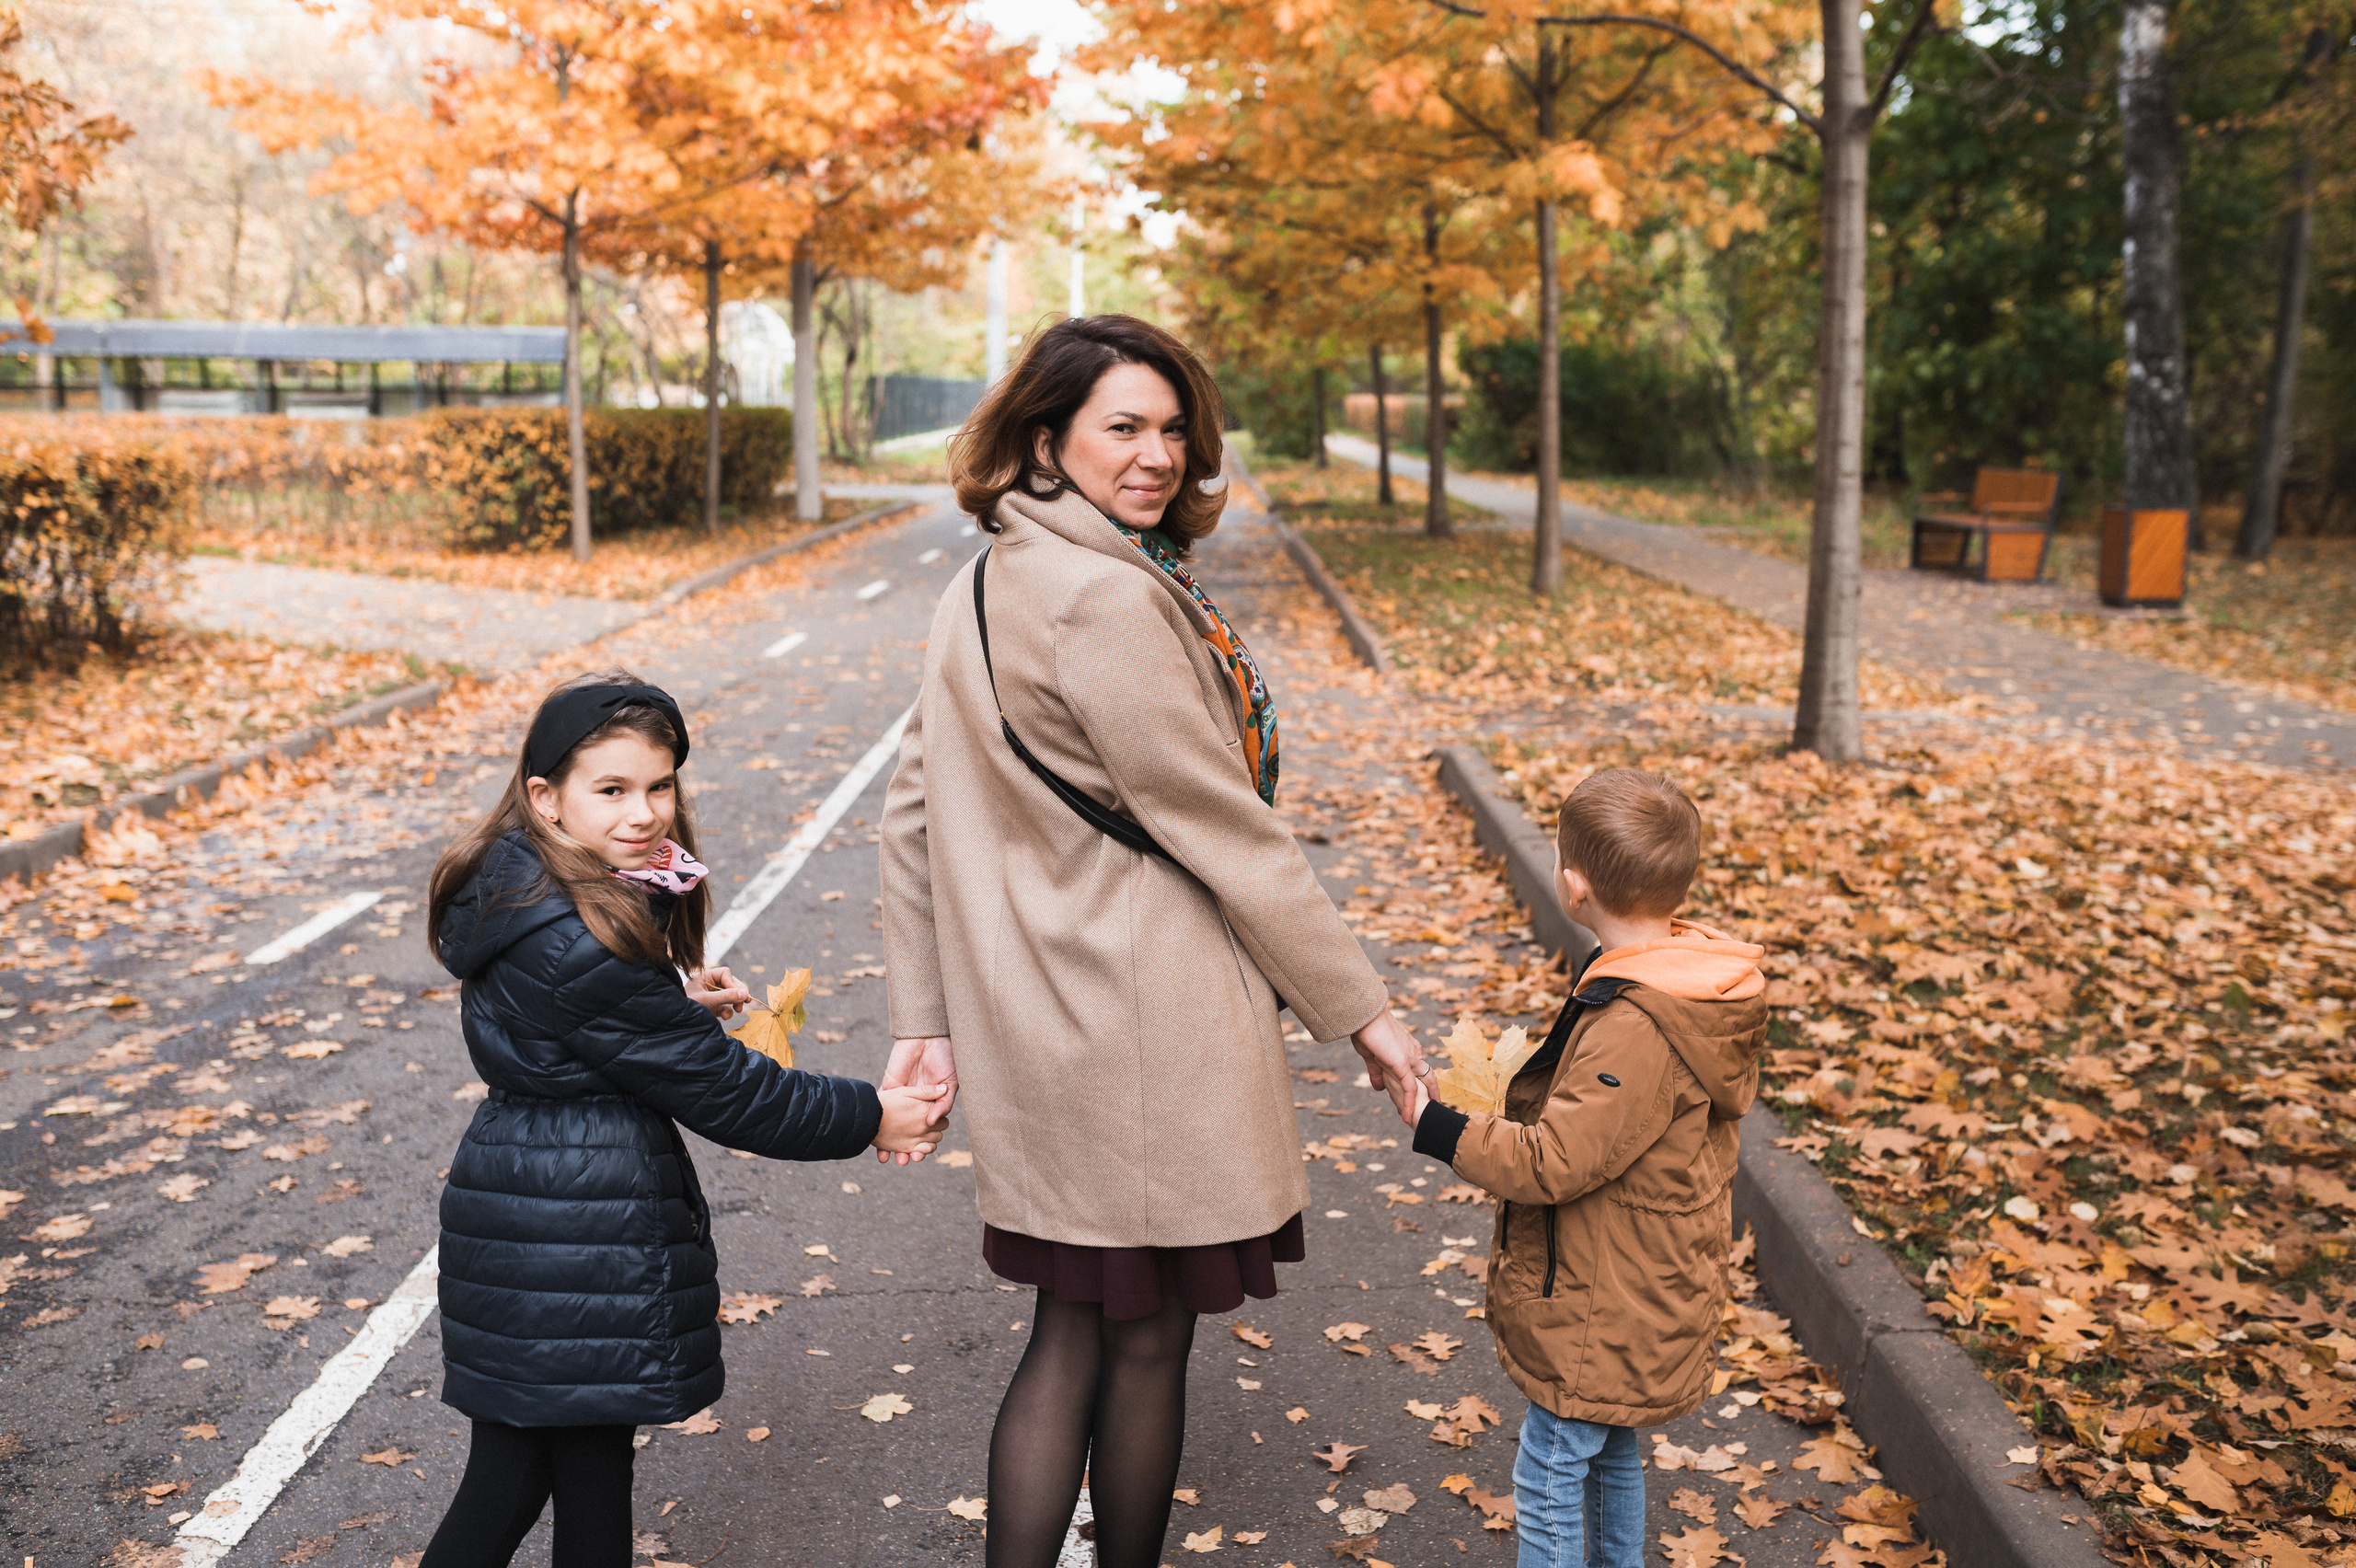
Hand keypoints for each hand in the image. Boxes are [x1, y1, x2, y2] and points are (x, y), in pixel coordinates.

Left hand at [687, 966, 751, 1020]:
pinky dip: (728, 1011)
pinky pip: (726, 1006)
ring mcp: (711, 996)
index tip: (737, 995)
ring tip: (738, 1010)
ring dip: (735, 1003)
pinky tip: (725, 1016)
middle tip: (745, 1001)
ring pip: (730, 995)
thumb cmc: (687, 1007)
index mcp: (704, 977)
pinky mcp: (712, 1007)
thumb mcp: (707, 1000)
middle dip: (738, 993)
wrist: (674, 1023)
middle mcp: (708, 985)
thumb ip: (726, 996)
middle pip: (731, 984)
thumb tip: (745, 994)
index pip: (725, 974)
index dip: (733, 983)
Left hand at [878, 1036, 957, 1164]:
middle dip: (904, 1148)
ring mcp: (902, 1096)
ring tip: (887, 1157)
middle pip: (907, 1131)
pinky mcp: (890, 1086)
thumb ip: (943, 1103)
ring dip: (888, 1141)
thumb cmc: (946, 1057)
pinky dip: (875, 1121)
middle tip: (904, 1161)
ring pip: (892, 1124)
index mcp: (931, 1104)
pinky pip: (881, 1106)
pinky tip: (873, 1136)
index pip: (925, 1130)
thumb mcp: (950, 1083)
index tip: (920, 1156)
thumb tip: (931, 1121)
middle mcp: (916, 1104)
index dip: (923, 1144)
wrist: (930, 1036)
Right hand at [1352, 1007, 1434, 1127]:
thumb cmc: (1365, 1029)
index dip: (1423, 1083)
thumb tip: (1379, 1088)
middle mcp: (1413, 1053)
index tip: (1423, 1096)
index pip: (1420, 1068)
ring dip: (1424, 1102)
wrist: (1363, 1015)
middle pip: (1429, 1077)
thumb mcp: (1371, 1055)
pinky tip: (1405, 1117)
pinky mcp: (1402, 1064)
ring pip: (1424, 1084)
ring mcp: (1410, 1058)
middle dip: (1433, 1094)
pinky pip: (1410, 1088)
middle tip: (1434, 1109)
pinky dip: (1408, 1104)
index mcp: (1407, 1048)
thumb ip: (1377, 1072)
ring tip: (1423, 1120)